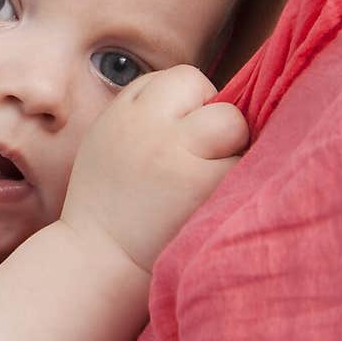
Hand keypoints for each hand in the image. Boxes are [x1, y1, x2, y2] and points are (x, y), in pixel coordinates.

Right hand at [61, 65, 248, 275]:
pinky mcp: (204, 186)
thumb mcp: (107, 141)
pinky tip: (214, 202)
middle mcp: (149, 126)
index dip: (190, 105)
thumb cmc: (108, 207)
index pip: (180, 79)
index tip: (182, 137)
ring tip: (208, 179)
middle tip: (201, 158)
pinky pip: (244, 165)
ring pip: (232, 123)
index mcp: (124, 112)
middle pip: (207, 91)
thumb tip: (204, 99)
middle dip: (212, 120)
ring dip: (231, 147)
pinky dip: (238, 182)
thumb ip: (145, 114)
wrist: (96, 261)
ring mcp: (178, 154)